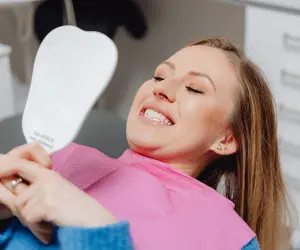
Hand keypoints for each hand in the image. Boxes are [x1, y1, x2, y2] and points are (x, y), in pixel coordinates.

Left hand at [0, 151, 115, 228]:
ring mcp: (47, 189)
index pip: (21, 165)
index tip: (1, 176)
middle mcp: (48, 178)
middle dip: (23, 210)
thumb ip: (39, 190)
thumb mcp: (58, 193)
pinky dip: (39, 228)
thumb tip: (16, 194)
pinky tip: (52, 227)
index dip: (7, 170)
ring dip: (32, 221)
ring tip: (48, 222)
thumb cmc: (80, 209)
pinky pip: (29, 219)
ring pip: (21, 208)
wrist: (95, 220)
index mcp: (50, 175)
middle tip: (38, 218)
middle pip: (17, 193)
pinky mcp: (47, 203)